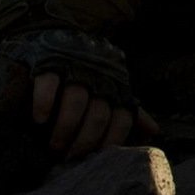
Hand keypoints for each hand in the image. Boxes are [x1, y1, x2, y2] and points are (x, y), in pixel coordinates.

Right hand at [31, 72, 159, 159]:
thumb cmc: (93, 76)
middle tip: (69, 157)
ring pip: (76, 101)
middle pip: (99, 114)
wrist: (66, 37)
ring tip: (54, 146)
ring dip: (66, 127)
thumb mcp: (113, 92)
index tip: (97, 157)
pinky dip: (44, 102)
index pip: (122, 118)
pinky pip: (49, 83)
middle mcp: (100, 79)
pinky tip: (40, 118)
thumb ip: (130, 111)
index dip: (112, 140)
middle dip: (85, 140)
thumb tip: (155, 130)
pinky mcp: (51, 62)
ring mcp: (76, 69)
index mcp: (117, 88)